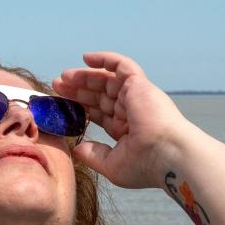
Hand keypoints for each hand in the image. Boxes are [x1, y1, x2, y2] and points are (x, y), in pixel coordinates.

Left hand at [53, 52, 192, 188]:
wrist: (168, 155)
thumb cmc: (145, 165)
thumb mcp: (112, 165)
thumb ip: (93, 155)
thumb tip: (77, 148)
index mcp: (126, 129)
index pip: (99, 113)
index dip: (80, 108)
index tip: (60, 106)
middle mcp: (132, 111)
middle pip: (99, 95)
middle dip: (77, 90)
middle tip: (57, 88)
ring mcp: (136, 96)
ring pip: (106, 80)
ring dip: (84, 77)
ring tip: (63, 78)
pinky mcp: (140, 85)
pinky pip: (122, 65)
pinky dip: (105, 59)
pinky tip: (85, 58)